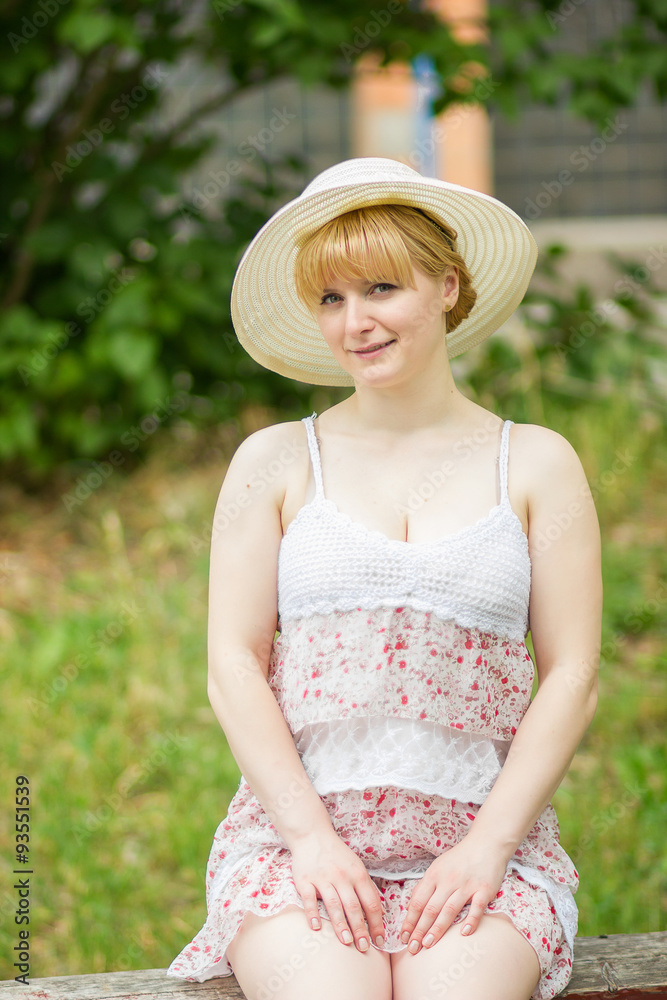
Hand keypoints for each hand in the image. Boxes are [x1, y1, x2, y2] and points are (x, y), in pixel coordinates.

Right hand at [290, 831, 385, 953]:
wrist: (312, 836)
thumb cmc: (337, 855)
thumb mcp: (356, 866)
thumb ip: (366, 887)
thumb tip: (380, 913)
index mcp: (357, 874)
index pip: (371, 902)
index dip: (377, 923)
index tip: (380, 940)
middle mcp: (341, 877)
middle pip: (354, 907)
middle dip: (361, 929)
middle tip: (364, 948)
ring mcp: (323, 879)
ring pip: (334, 905)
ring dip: (341, 925)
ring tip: (347, 942)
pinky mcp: (305, 880)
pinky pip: (309, 899)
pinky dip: (312, 913)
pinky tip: (317, 927)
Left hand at [400, 838, 506, 954]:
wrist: (486, 843)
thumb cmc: (460, 858)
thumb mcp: (438, 866)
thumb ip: (426, 885)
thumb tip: (412, 905)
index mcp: (434, 875)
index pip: (418, 901)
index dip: (409, 920)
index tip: (403, 936)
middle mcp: (448, 880)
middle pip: (430, 909)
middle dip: (419, 930)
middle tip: (412, 948)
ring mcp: (466, 885)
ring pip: (449, 910)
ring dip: (437, 929)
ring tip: (428, 945)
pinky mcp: (484, 889)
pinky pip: (476, 908)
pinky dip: (470, 921)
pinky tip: (463, 933)